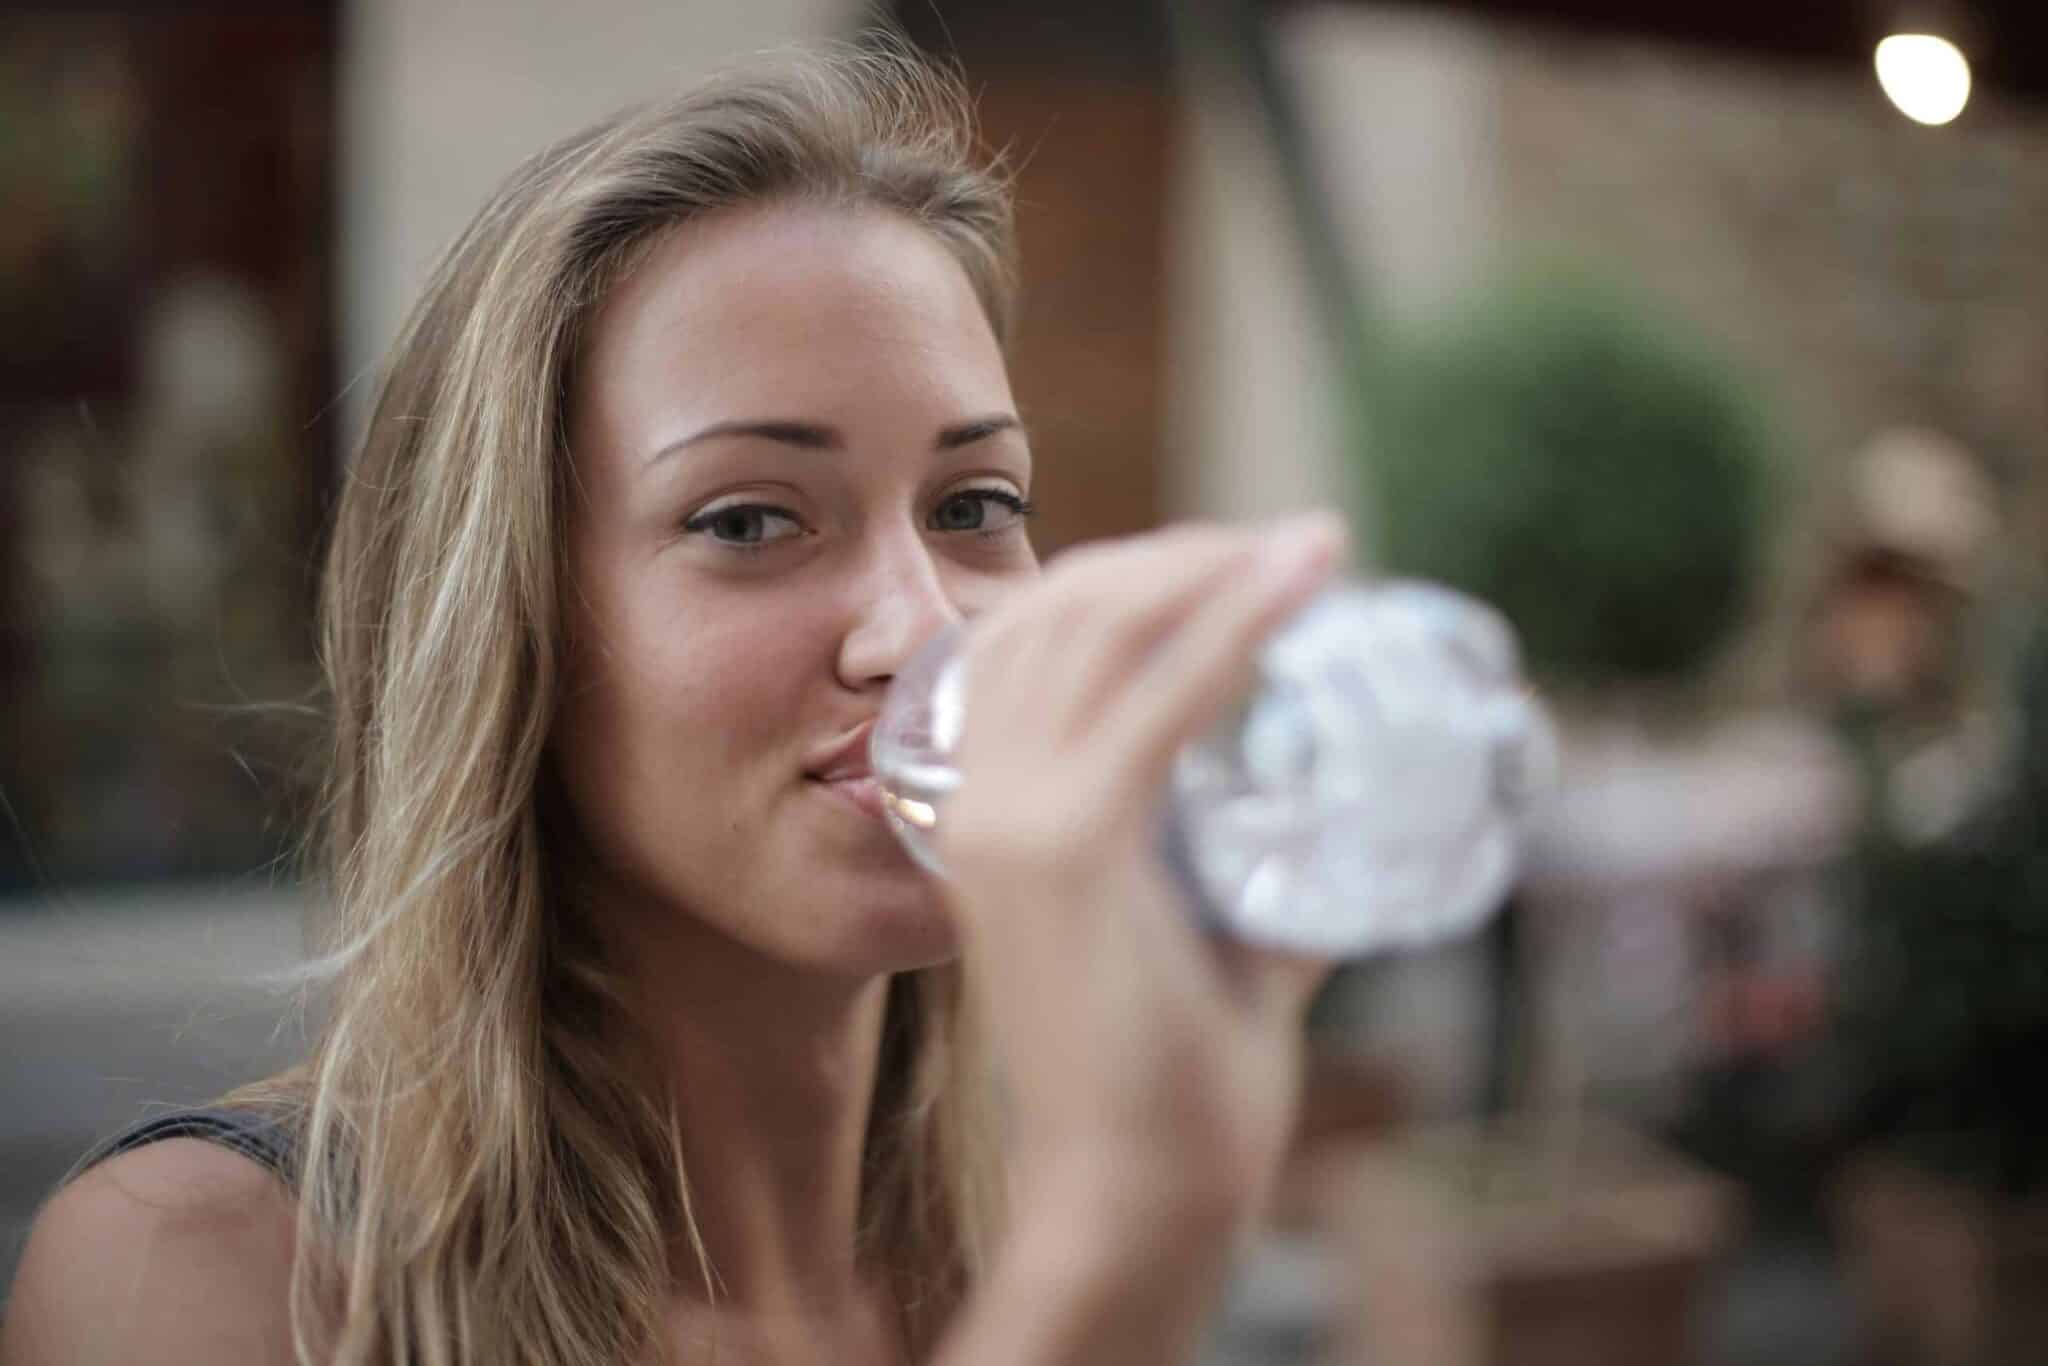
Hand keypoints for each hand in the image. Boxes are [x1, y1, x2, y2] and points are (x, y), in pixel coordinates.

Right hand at [935, 512, 1347, 1231]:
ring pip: (1102, 630)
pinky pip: (1160, 700)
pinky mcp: (1070, 845)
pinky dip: (1237, 624)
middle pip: (1063, 611)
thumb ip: (1243, 863)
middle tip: (1283, 547)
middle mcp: (978, 797)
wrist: (1135, 1191)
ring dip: (1211, 568)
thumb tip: (1339, 810)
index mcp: (982, 809)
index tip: (1231, 562)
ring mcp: (1011, 817)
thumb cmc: (1171, 1079)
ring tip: (1305, 550)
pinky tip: (1304, 580)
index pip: (1028, 641)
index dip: (1125, 576)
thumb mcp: (1197, 927)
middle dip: (1176, 556)